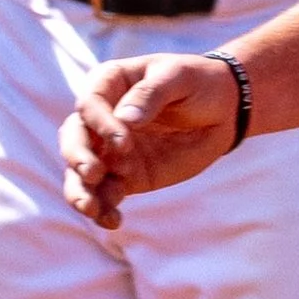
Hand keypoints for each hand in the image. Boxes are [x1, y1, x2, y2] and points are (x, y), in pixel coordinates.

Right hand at [61, 53, 247, 227]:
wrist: (224, 110)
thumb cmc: (198, 83)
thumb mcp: (179, 77)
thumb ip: (151, 94)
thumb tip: (125, 120)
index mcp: (109, 84)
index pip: (89, 105)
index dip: (100, 124)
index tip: (124, 141)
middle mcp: (101, 118)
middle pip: (74, 139)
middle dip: (78, 158)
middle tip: (93, 173)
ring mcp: (111, 150)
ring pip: (81, 173)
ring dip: (81, 191)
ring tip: (92, 209)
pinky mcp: (126, 176)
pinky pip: (106, 194)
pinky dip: (104, 209)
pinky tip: (113, 221)